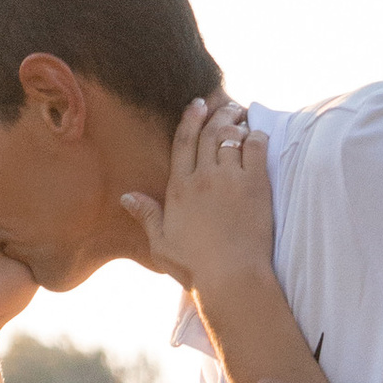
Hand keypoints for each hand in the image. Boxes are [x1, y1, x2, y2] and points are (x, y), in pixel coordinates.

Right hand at [117, 97, 271, 297]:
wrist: (229, 277)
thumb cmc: (194, 267)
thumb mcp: (161, 244)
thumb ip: (147, 216)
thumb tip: (126, 197)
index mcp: (179, 188)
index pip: (183, 142)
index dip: (190, 119)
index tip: (197, 105)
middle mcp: (202, 177)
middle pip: (208, 133)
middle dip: (215, 113)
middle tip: (222, 105)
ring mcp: (229, 178)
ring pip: (231, 136)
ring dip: (235, 120)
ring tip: (239, 112)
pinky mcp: (255, 184)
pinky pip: (256, 147)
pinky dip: (256, 136)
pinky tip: (256, 134)